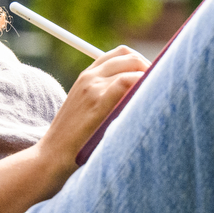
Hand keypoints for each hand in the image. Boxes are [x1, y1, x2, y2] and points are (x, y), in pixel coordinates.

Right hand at [35, 45, 149, 175]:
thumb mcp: (88, 110)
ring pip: (132, 67)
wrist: (51, 158)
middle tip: (162, 87)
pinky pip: (128, 82)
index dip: (142, 62)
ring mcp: (93, 88)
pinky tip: (150, 102)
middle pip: (130, 57)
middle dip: (150, 68)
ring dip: (151, 78)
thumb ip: (108, 96)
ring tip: (159, 96)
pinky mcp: (98, 102)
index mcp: (87, 76)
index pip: (121, 54)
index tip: (154, 78)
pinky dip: (144, 85)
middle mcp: (90, 77)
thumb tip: (143, 92)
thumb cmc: (74, 141)